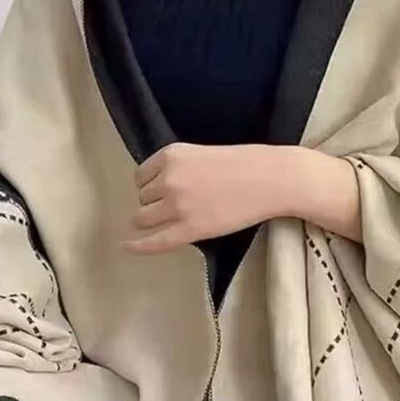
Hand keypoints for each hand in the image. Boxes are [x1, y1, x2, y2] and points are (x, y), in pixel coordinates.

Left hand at [122, 142, 361, 254]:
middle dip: (154, 203)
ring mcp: (177, 206)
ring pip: (144, 218)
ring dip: (153, 221)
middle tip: (180, 206)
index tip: (164, 191)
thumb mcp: (202, 154)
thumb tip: (158, 188)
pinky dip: (138, 246)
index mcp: (170, 156)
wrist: (272, 179)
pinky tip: (127, 247)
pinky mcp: (189, 229)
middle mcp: (168, 179)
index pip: (141, 176)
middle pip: (142, 198)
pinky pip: (155, 242)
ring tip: (175, 221)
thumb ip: (179, 167)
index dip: (151, 186)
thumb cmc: (245, 164)